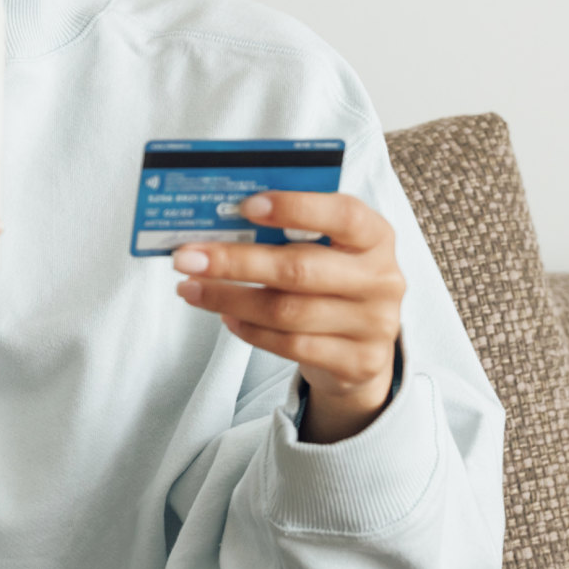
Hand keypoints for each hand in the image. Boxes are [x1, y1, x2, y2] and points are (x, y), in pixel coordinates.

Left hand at [171, 192, 406, 444]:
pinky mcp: (357, 362)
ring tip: (191, 288)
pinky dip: (251, 330)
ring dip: (230, 298)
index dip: (295, 207)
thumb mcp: (327, 250)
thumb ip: (289, 233)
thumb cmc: (333, 283)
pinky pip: (291, 346)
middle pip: (300, 268)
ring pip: (288, 312)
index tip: (244, 206)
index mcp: (375, 236)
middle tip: (187, 256)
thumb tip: (221, 220)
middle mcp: (381, 279)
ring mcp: (373, 325)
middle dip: (236, 262)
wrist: (364, 350)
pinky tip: (226, 317)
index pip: (343, 214)